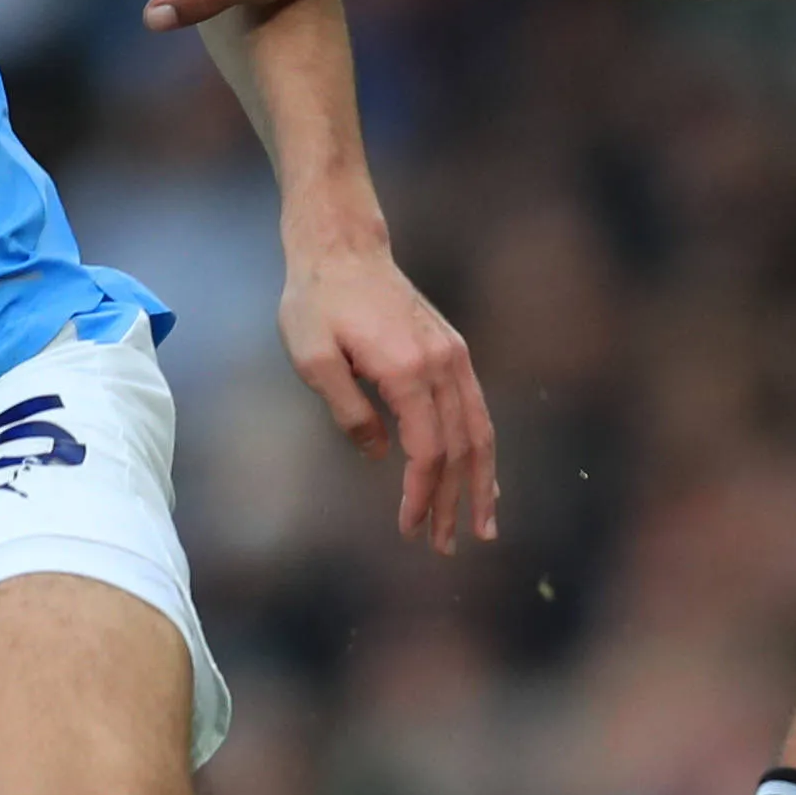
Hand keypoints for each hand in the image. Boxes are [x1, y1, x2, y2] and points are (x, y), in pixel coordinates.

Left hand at [280, 214, 499, 553]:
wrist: (343, 248)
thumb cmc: (318, 301)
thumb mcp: (312, 358)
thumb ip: (347, 410)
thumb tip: (378, 454)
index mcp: (408, 369)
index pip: (427, 450)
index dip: (422, 494)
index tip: (409, 528)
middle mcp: (442, 364)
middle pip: (460, 448)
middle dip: (454, 503)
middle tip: (443, 546)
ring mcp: (453, 356)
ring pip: (480, 431)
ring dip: (482, 483)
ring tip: (482, 526)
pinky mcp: (453, 351)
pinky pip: (477, 409)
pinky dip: (483, 449)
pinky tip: (483, 478)